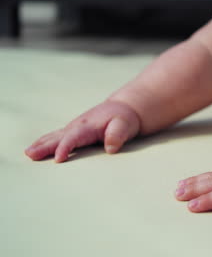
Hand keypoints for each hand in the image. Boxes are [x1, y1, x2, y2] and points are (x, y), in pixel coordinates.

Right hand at [25, 100, 140, 162]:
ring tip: (28, 153)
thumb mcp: (125, 125)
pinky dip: (45, 141)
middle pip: (59, 137)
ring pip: (55, 136)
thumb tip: (111, 147)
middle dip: (44, 146)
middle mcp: (78, 126)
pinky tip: (36, 148)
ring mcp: (74, 128)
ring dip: (41, 144)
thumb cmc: (124, 119)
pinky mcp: (74, 131)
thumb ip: (118, 134)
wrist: (122, 109)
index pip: (74, 138)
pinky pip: (56, 136)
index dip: (66, 148)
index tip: (58, 159)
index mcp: (88, 126)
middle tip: (30, 154)